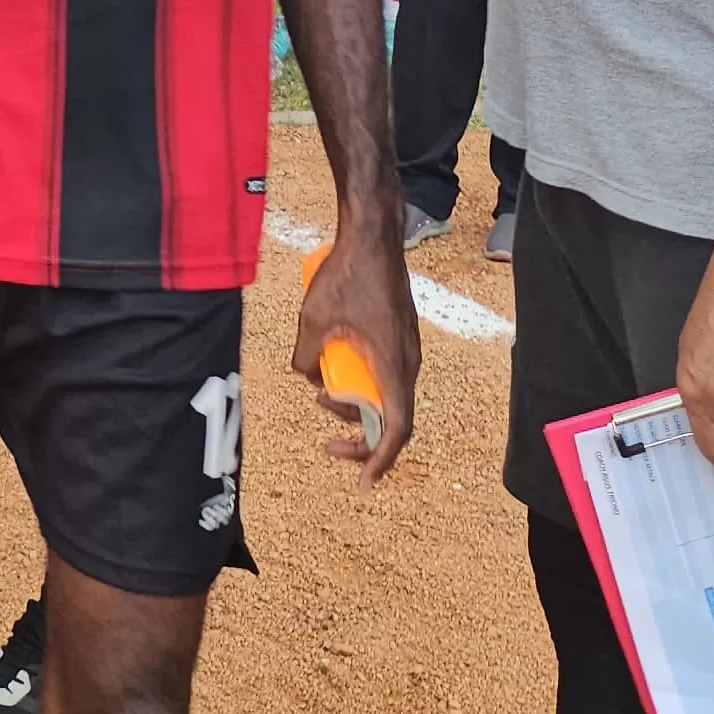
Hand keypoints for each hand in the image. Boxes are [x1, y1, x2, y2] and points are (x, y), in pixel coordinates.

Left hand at [293, 227, 420, 483]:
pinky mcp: (401, 336)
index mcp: (392, 363)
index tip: (363, 479)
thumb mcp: (312, 321)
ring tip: (322, 397)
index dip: (381, 458)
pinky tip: (334, 371)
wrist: (373, 235)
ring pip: (388, 398)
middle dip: (362, 438)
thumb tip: (307, 376)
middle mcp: (407, 361)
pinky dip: (364, 386)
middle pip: (393, 419)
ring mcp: (407, 348)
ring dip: (358, 408)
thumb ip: (305, 359)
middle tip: (329, 444)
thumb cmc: (347, 273)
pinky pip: (386, 376)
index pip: (396, 427)